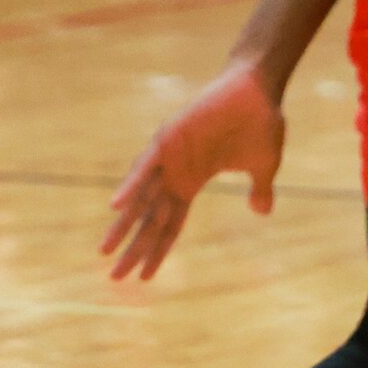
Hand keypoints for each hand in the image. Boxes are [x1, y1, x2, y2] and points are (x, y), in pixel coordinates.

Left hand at [102, 60, 285, 280]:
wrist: (258, 89)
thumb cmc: (260, 123)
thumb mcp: (263, 167)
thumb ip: (258, 190)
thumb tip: (262, 212)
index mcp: (191, 182)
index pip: (169, 225)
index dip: (157, 251)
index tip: (144, 277)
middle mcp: (174, 173)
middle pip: (149, 220)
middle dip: (132, 249)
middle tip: (115, 277)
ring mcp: (169, 156)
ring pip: (140, 198)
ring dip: (122, 225)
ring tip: (105, 251)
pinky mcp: (168, 138)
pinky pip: (145, 167)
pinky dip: (130, 185)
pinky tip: (116, 207)